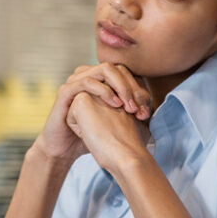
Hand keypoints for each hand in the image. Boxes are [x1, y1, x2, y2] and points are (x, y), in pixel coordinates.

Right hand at [31, 63, 151, 165]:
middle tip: (139, 107)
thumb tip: (152, 109)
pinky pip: (86, 82)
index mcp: (99, 80)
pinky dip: (103, 90)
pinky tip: (115, 104)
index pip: (125, 73)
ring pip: (104, 70)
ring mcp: (76, 81)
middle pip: (117, 68)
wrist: (65, 149)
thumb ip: (129, 112)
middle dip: (132, 87)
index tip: (146, 111)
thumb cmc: (90, 136)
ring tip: (129, 106)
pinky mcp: (66, 91)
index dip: (138, 88)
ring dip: (121, 86)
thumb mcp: (114, 122)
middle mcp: (87, 75)